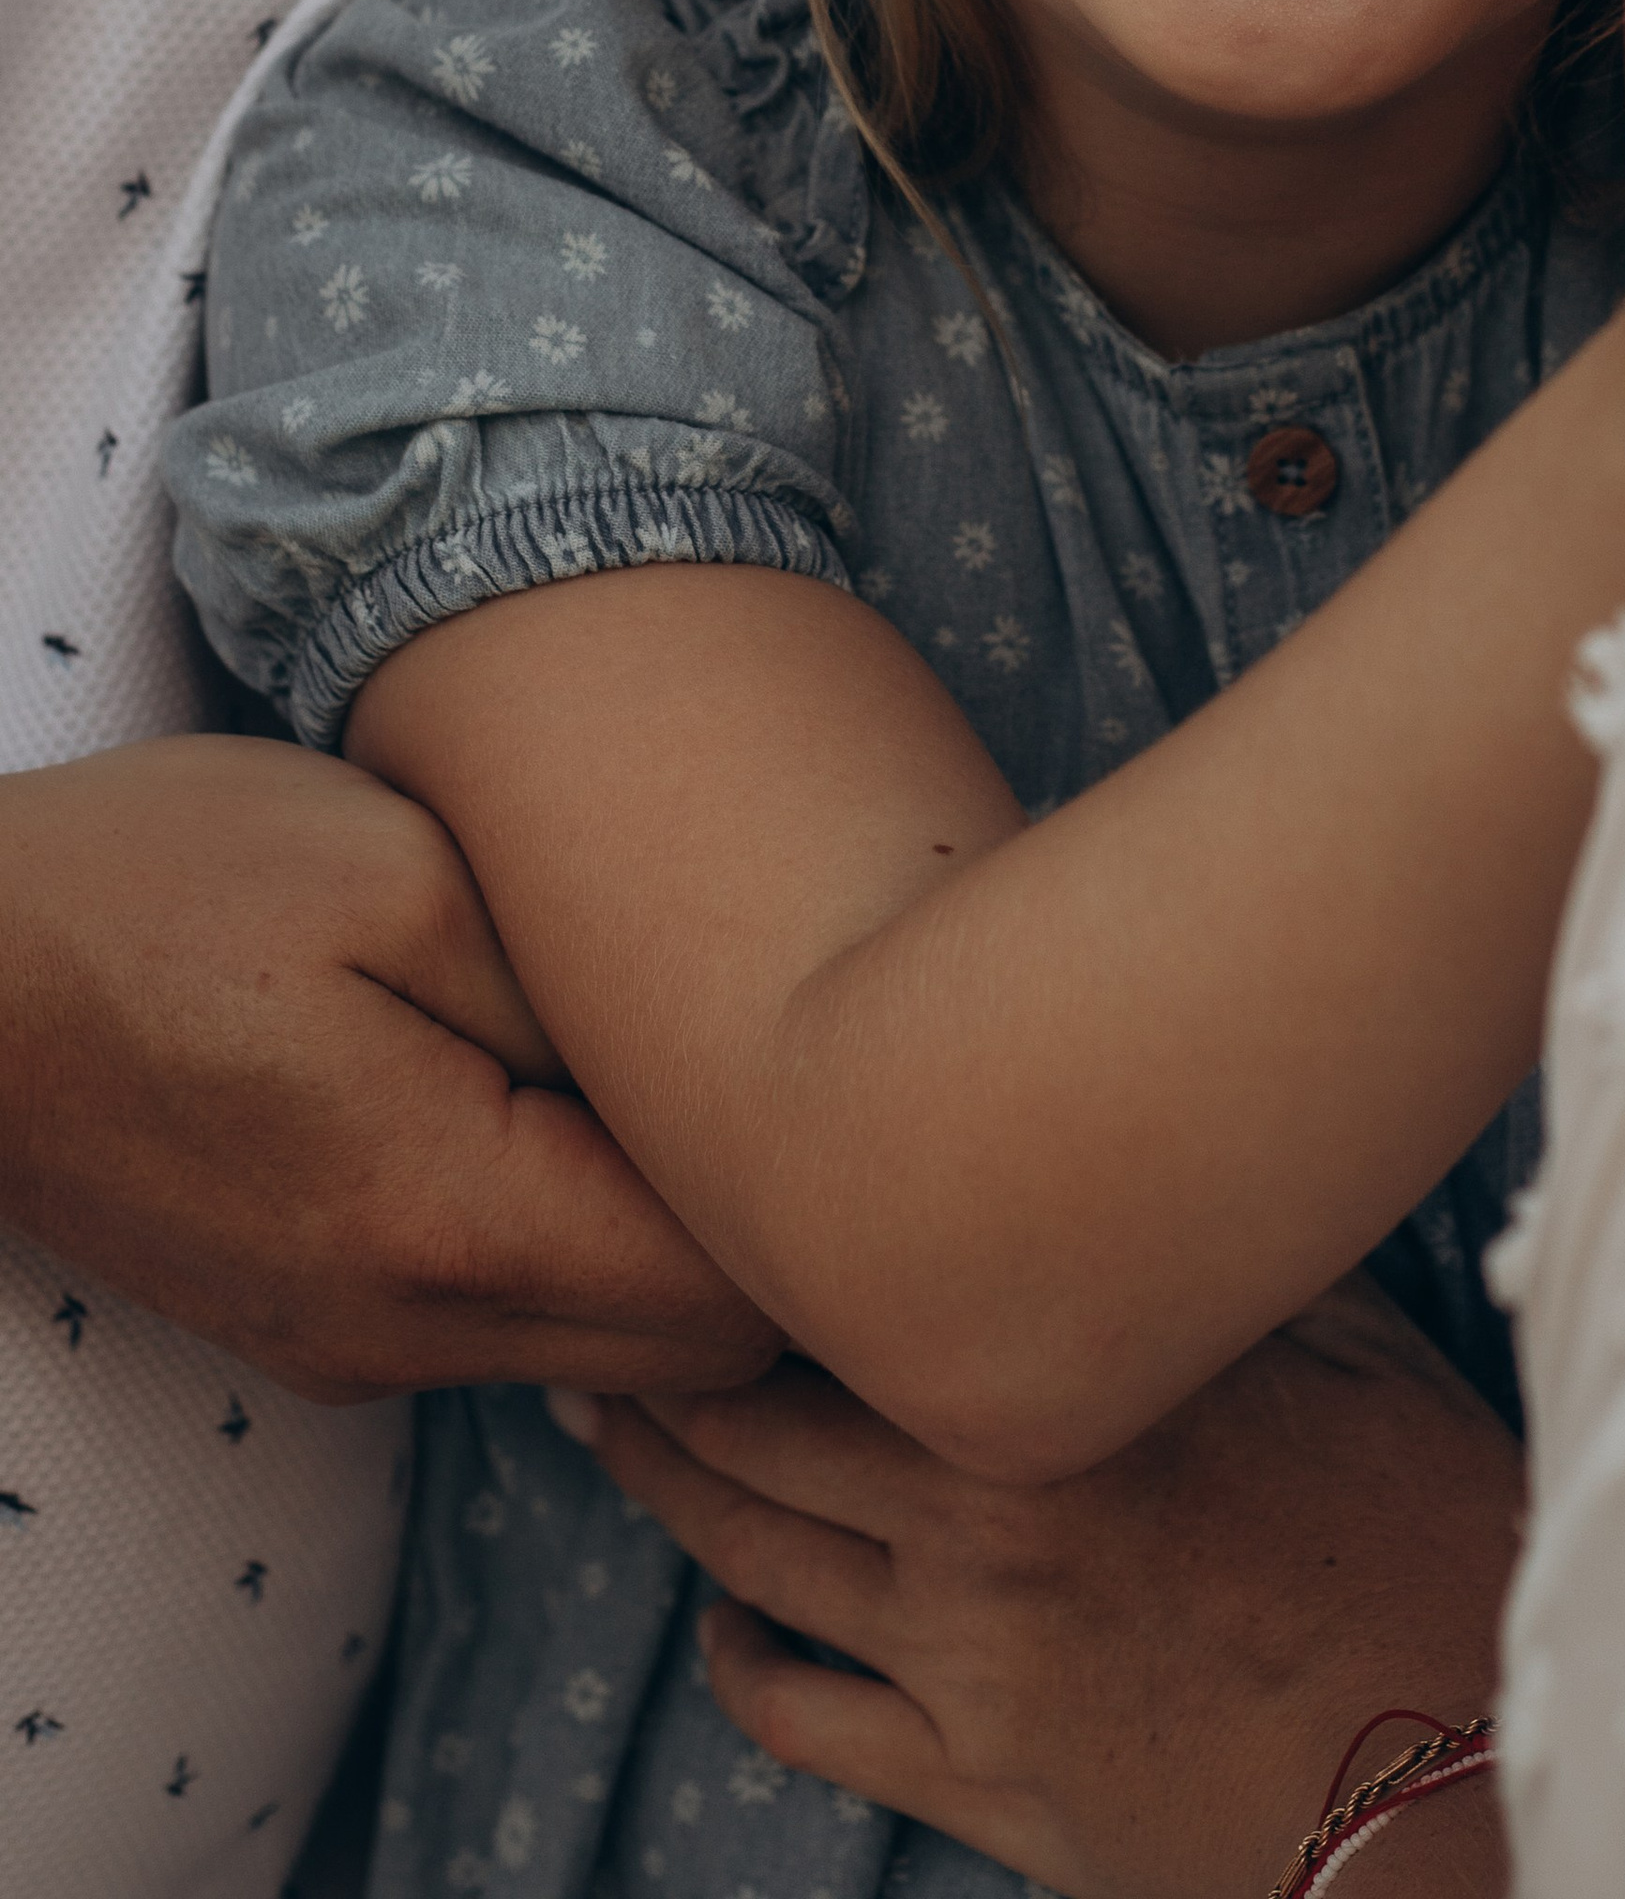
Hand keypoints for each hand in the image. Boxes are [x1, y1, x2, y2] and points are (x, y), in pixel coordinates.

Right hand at [0, 735, 780, 1401]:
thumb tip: (725, 1074)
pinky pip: (504, 1327)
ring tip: (665, 1071)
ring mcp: (348, 1350)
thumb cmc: (173, 881)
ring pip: (601, 1350)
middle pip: (688, 1357)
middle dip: (761, 1237)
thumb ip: (581, 998)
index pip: (732, 1300)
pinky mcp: (309, 1326)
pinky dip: (569, 1247)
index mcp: (448, 1222)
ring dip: (662, 1240)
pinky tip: (552, 1104)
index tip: (843, 1070)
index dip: (809, 1196)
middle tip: (783, 1064)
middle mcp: (403, 1335)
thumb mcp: (409, 876)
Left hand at [562, 1272, 1520, 1898]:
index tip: (717, 1194)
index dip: (760, 1249)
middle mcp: (980, 1517)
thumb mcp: (1346, 1337)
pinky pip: (799, 1719)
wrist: (1453, 1769)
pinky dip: (738, 1660)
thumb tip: (1155, 1140)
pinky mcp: (977, 1783)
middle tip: (615, 1316)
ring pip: (748, 1559)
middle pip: (751, 1430)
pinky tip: (728, 1622)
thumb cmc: (1423, 1534)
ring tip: (617, 1434)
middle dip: (666, 1370)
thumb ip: (1219, 1252)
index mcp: (1057, 1393)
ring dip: (665, 1491)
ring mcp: (965, 1661)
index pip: (844, 1298)